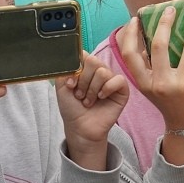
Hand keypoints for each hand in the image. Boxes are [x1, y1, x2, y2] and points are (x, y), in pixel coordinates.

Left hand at [56, 51, 128, 170]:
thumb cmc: (72, 108)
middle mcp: (99, 71)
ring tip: (88, 101)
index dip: (76, 68)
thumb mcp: (62, 86)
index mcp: (86, 68)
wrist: (79, 127)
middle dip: (83, 81)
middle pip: (93, 61)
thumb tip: (73, 55)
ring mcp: (111, 79)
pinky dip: (107, 89)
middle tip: (79, 95)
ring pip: (103, 72)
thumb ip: (65, 69)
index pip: (84, 55)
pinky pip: (118, 80)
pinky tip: (101, 98)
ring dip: (92, 89)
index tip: (70, 83)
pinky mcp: (122, 89)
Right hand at [116, 12, 183, 164]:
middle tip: (171, 10)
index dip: (130, 34)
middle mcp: (160, 84)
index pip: (130, 54)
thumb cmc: (171, 103)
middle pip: (159, 44)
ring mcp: (180, 85)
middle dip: (165, 22)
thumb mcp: (154, 88)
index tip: (135, 19)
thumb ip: (152, 67)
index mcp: (144, 83)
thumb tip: (157, 36)